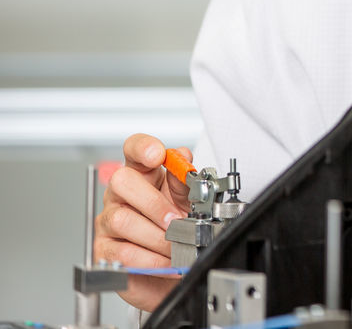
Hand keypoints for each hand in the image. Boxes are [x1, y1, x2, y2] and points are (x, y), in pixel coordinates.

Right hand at [94, 134, 190, 310]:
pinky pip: (122, 252)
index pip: (134, 149)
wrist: (175, 264)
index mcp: (143, 175)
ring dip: (156, 236)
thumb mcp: (187, 200)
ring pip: (122, 220)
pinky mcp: (104, 251)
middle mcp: (121, 195)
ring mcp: (108, 221)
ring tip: (175, 245)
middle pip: (121, 181)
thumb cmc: (178, 226)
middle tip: (175, 220)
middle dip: (154, 203)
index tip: (157, 154)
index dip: (142, 147)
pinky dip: (150, 259)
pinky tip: (165, 261)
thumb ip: (185, 180)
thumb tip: (183, 157)